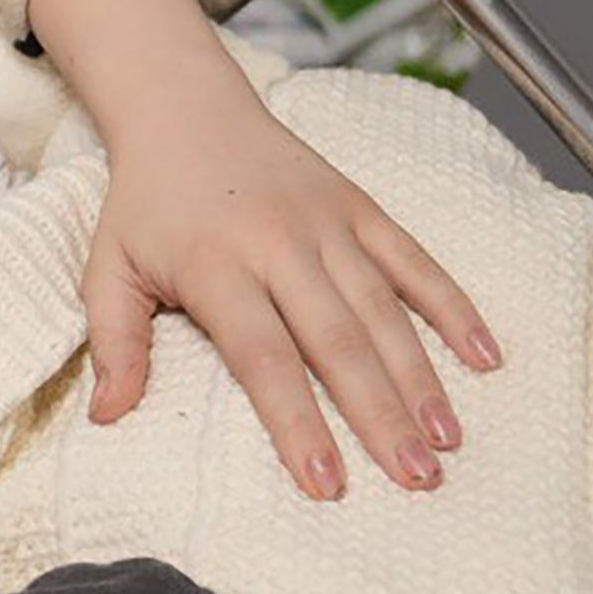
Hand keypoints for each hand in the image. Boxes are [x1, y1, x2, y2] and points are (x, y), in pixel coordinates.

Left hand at [82, 93, 500, 497]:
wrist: (185, 112)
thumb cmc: (145, 205)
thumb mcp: (107, 269)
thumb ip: (113, 344)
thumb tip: (106, 417)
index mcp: (216, 266)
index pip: (263, 356)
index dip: (296, 421)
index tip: (324, 481)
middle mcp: (279, 244)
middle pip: (338, 340)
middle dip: (380, 414)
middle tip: (415, 477)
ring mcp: (328, 223)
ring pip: (384, 308)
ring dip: (422, 376)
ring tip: (447, 439)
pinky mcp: (360, 206)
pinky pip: (415, 260)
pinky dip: (453, 306)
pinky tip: (485, 356)